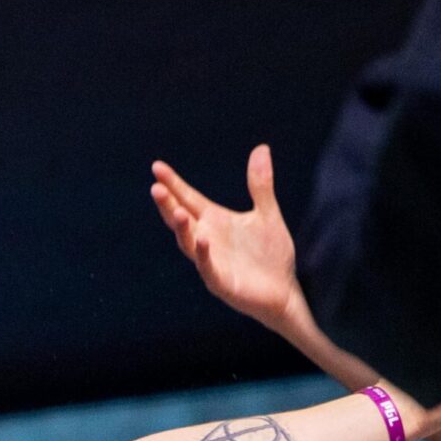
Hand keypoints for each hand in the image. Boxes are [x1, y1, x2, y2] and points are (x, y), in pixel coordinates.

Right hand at [151, 144, 303, 336]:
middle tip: (156, 187)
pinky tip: (203, 239)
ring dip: (181, 229)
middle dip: (168, 205)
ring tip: (177, 212)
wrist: (284, 292)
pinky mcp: (221, 283)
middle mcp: (206, 240)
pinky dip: (204, 255)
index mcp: (214, 222)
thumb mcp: (267, 214)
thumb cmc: (271, 256)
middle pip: (181, 220)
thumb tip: (261, 148)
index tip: (157, 167)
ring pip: (189, 244)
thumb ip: (260, 185)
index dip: (173, 184)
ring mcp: (211, 262)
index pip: (188, 199)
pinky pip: (209, 268)